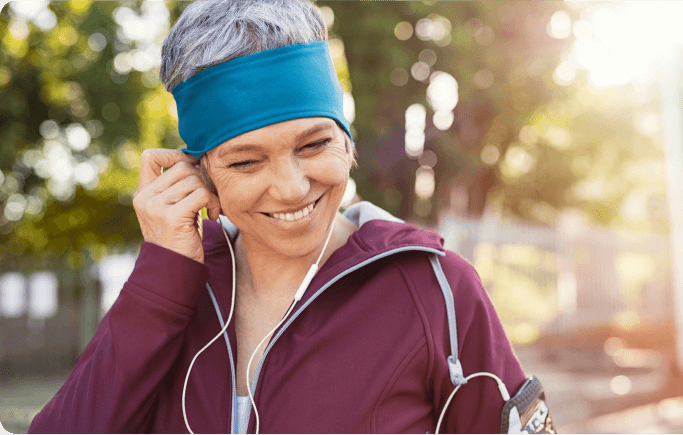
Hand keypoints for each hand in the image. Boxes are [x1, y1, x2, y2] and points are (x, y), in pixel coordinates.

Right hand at [133, 149, 220, 263]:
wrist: (174, 271)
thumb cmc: (181, 238)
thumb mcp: (172, 209)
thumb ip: (176, 186)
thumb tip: (197, 158)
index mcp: (143, 193)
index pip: (150, 156)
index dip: (174, 155)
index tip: (193, 170)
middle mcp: (145, 197)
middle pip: (181, 166)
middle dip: (202, 178)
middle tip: (209, 196)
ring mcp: (156, 206)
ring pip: (194, 179)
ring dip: (210, 193)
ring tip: (211, 208)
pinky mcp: (171, 216)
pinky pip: (201, 194)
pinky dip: (214, 203)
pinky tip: (212, 217)